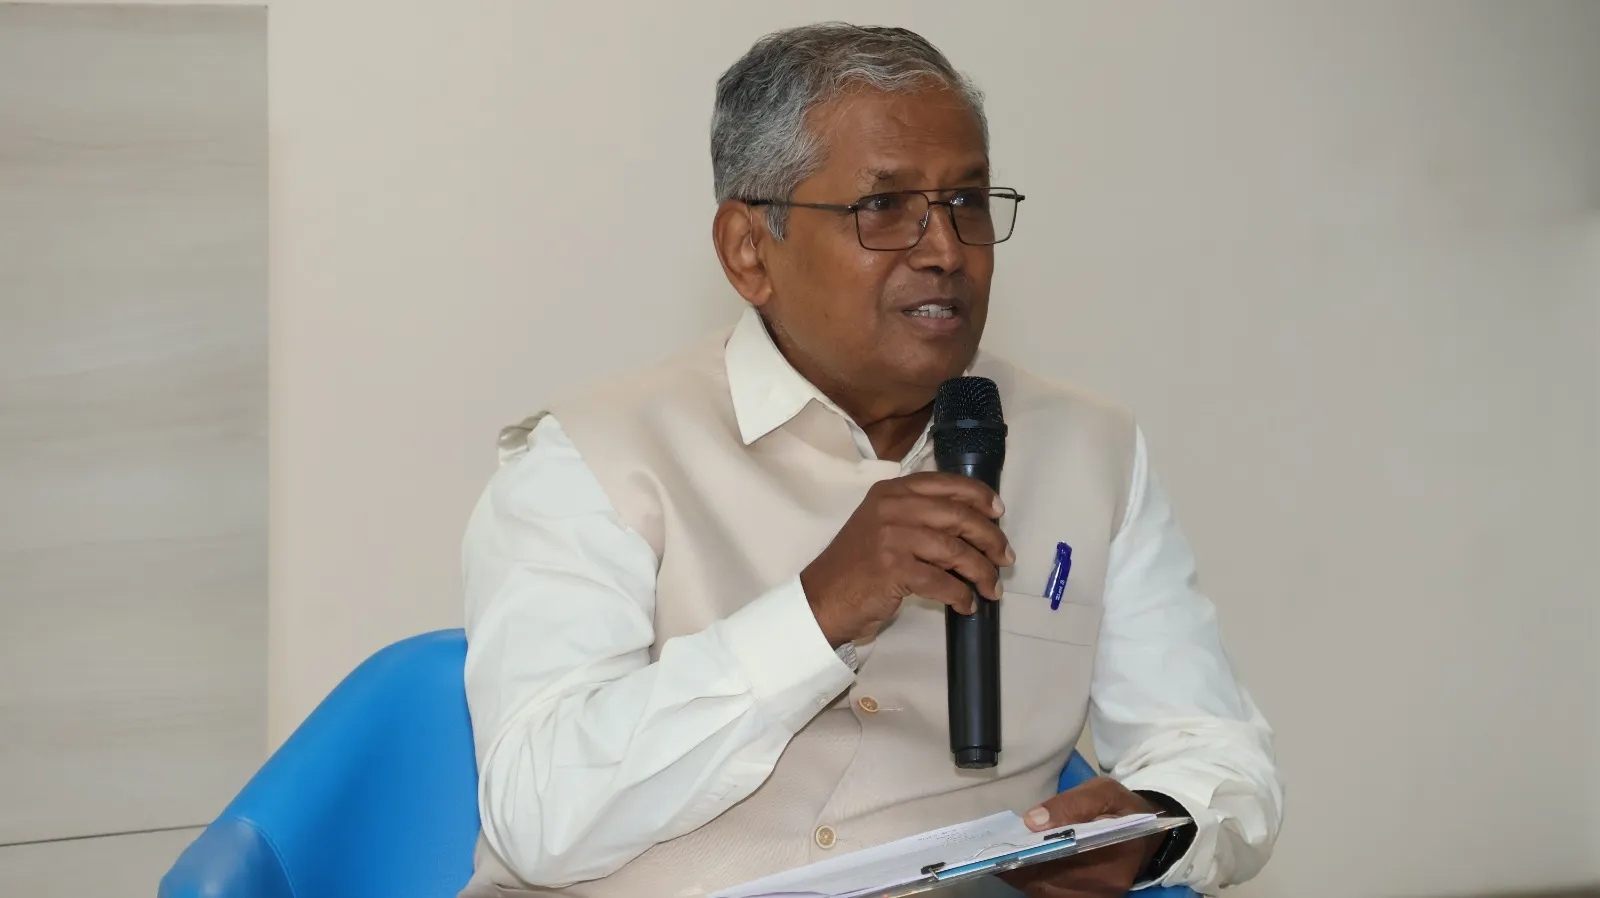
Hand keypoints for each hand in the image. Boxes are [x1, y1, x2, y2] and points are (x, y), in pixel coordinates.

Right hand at [800, 472, 1012, 646]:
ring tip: (992, 588)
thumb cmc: (857, 565)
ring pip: (956, 551)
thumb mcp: (883, 525)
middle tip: (1005, 558)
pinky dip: (961, 596)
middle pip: (959, 517)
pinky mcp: (895, 569)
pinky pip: (943, 582)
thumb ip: (918, 516)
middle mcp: (892, 507)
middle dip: (990, 539)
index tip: (998, 513)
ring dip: (982, 572)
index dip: (979, 496)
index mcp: (892, 491)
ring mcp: (892, 537)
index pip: (946, 484)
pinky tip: (966, 605)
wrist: (822, 598)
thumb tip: (972, 525)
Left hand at [999, 777, 1163, 897]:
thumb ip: (1072, 803)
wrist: (1144, 837)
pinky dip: (1032, 881)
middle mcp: (1108, 883)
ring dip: (1023, 874)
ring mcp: (1098, 897)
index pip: (1067, 853)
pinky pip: (1050, 896)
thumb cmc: (1123, 809)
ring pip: (1046, 891)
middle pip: (1052, 878)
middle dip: (1022, 863)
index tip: (1008, 840)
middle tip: (998, 847)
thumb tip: (1033, 821)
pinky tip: (1020, 865)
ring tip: (1005, 855)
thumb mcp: (1104, 792)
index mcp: (1116, 851)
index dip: (1033, 849)